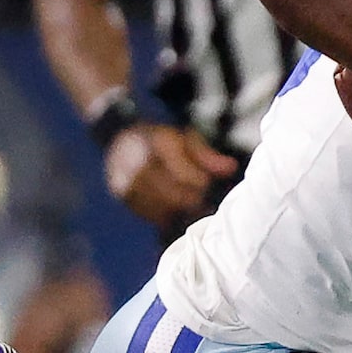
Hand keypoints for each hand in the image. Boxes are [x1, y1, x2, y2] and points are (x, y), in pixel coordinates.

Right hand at [105, 123, 235, 234]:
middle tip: (201, 201)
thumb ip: (207, 156)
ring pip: (160, 207)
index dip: (199, 182)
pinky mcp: (121, 195)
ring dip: (178, 210)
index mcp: (158, 142)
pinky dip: (162, 214)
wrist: (119, 138)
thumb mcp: (185, 138)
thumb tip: (231, 169)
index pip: (184, 173)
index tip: (206, 184)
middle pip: (172, 194)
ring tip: (189, 207)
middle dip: (190, 200)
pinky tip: (171, 210)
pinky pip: (147, 213)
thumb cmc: (159, 139)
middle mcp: (139, 162)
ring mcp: (126, 180)